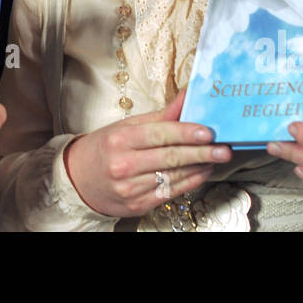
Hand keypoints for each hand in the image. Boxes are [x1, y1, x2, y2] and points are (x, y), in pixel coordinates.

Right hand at [63, 91, 230, 217]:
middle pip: (170, 157)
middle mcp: (124, 165)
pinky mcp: (137, 205)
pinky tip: (201, 172)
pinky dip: (189, 182)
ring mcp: (130, 189)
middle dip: (201, 153)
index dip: (186, 133)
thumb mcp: (127, 126)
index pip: (159, 135)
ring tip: (216, 158)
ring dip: (199, 168)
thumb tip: (187, 97)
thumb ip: (160, 116)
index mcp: (120, 140)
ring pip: (172, 176)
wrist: (79, 179)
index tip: (208, 131)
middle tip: (223, 148)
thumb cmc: (105, 147)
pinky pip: (169, 193)